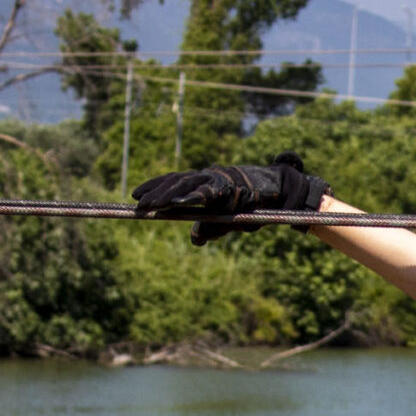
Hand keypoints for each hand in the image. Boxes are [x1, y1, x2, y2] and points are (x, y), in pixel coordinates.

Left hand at [131, 153, 329, 243]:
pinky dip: (190, 196)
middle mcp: (208, 177)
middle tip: (136, 203)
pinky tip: (175, 203)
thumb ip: (210, 227)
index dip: (156, 187)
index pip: (175, 182)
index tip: (136, 196)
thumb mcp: (227, 221)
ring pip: (186, 184)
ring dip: (165, 194)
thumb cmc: (253, 206)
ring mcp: (218, 179)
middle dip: (155, 192)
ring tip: (148, 204)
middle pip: (175, 182)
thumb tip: (195, 238)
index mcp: (206, 184)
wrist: (279, 194)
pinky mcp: (229, 185)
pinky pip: (205, 191)